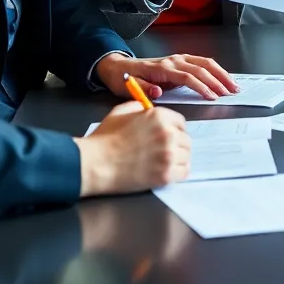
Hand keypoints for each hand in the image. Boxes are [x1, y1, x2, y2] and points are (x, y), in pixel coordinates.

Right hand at [76, 101, 190, 195]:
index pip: (181, 122)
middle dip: (177, 144)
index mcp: (159, 116)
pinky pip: (184, 171)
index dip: (174, 129)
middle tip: (165, 150)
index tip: (169, 135)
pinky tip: (168, 171)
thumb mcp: (121, 112)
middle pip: (186, 139)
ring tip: (165, 161)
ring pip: (186, 155)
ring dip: (178, 158)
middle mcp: (168, 133)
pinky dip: (178, 172)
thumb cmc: (105, 138)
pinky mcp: (165, 175)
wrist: (96, 163)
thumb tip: (148, 110)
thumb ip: (140, 108)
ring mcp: (168, 155)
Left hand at [95, 52, 238, 101]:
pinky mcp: (180, 60)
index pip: (187, 77)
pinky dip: (215, 69)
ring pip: (205, 63)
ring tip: (233, 85)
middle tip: (230, 92)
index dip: (201, 87)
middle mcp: (173, 60)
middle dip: (218, 80)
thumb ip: (145, 89)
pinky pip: (202, 62)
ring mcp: (178, 58)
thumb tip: (159, 91)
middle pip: (201, 68)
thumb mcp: (129, 87)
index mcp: (163, 68)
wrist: (118, 67)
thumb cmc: (124, 79)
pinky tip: (223, 76)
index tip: (212, 97)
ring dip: (220, 73)